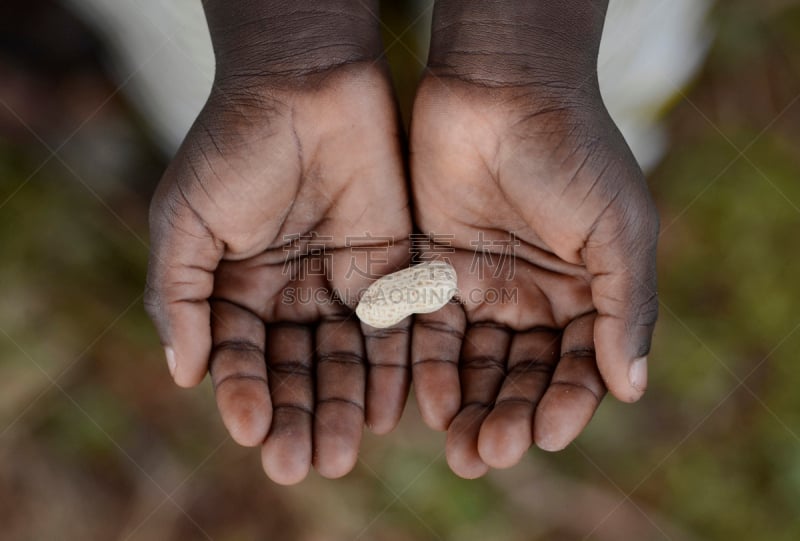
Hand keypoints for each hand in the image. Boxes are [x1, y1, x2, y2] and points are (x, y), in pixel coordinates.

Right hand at [145, 1, 411, 484]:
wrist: (307, 85)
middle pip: (295, 369)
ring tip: (343, 455)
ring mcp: (340, 282)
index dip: (244, 393)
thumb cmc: (237, 146)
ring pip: (344, 359)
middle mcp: (290, 293)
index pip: (241, 356)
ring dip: (343, 407)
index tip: (252, 431)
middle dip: (298, 415)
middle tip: (304, 464)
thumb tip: (183, 375)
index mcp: (238, 286)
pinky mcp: (390, 267)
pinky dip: (389, 371)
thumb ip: (182, 296)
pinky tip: (388, 413)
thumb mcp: (187, 219)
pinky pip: (392, 329)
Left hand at [409, 8, 657, 475]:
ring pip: (475, 365)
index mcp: (584, 292)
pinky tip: (429, 405)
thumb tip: (633, 387)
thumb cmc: (572, 152)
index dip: (568, 402)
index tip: (549, 433)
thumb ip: (625, 307)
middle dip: (510, 416)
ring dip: (469, 408)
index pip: (579, 365)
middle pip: (522, 375)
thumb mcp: (618, 229)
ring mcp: (482, 287)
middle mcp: (533, 297)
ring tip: (461, 450)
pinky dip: (431, 370)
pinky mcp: (432, 271)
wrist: (502, 88)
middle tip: (490, 453)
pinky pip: (430, 333)